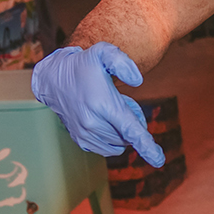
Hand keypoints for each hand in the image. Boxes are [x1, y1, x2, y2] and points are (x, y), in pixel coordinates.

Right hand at [31, 42, 164, 167]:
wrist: (54, 77)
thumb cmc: (83, 64)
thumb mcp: (103, 53)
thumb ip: (123, 62)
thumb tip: (138, 81)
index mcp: (102, 105)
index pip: (130, 130)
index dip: (147, 146)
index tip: (159, 161)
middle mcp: (92, 123)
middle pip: (128, 135)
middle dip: (132, 121)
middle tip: (122, 101)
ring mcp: (84, 134)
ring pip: (120, 143)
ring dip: (122, 130)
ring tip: (110, 109)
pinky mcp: (80, 141)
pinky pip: (108, 148)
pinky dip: (113, 137)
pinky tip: (104, 119)